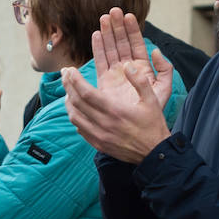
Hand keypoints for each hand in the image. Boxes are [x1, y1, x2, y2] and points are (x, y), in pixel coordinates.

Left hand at [63, 8, 172, 162]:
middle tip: (64, 75)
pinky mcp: (98, 144)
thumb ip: (140, 81)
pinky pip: (80, 129)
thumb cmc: (153, 125)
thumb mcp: (152, 100)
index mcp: (115, 110)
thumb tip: (128, 65)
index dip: (75, 80)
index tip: (70, 70)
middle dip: (67, 86)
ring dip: (68, 102)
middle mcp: (104, 123)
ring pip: (74, 117)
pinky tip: (76, 110)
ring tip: (68, 91)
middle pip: (76, 103)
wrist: (153, 153)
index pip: (86, 93)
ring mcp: (99, 136)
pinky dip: (75, 117)